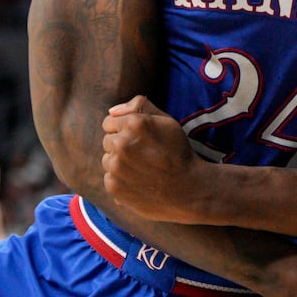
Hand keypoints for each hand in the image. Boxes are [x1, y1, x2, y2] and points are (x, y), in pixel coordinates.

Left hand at [101, 95, 210, 223]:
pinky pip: (109, 178)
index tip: (137, 139)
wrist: (189, 190)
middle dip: (120, 145)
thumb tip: (113, 111)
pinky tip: (138, 181)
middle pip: (107, 141)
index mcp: (134, 123)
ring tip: (141, 169)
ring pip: (107, 160)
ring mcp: (116, 166)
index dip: (122, 129)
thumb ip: (140, 107)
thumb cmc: (179, 153)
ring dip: (119, 163)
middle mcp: (122, 143)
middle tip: (142, 155)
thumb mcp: (168, 122)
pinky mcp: (114, 186)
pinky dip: (120, 180)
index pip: (109, 122)